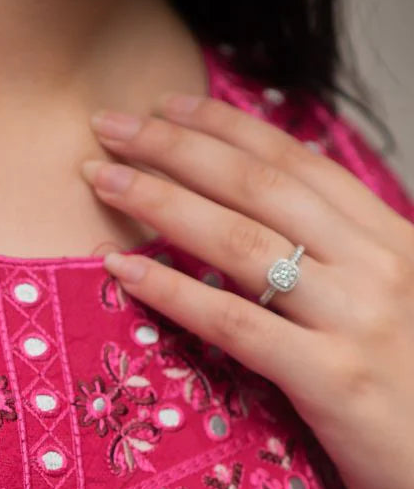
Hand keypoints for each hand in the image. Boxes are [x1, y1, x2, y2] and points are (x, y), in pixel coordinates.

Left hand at [80, 91, 413, 488]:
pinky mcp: (332, 381)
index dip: (230, 129)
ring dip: (162, 204)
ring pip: (242, 244)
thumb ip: (345, 266)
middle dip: (178, 148)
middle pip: (261, 186)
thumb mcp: (394, 309)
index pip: (300, 163)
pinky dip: (174, 292)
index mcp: (394, 240)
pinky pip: (237, 324)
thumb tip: (276, 234)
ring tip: (104, 183)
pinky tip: (125, 270)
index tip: (169, 107)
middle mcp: (378, 267)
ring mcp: (356, 321)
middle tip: (111, 127)